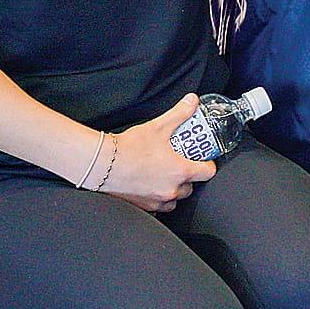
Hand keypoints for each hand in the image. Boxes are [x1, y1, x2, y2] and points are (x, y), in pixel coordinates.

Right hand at [98, 94, 217, 212]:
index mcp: (180, 171)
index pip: (208, 172)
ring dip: (173, 189)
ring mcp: (157, 200)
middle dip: (188, 177)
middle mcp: (171, 189)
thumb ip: (180, 113)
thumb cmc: (129, 148)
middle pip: (191, 187)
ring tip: (165, 176)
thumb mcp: (159, 126)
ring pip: (174, 199)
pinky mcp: (143, 207)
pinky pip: (158, 206)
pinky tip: (150, 186)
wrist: (102, 164)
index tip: (203, 159)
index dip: (208, 165)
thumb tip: (193, 101)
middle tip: (179, 164)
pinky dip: (157, 198)